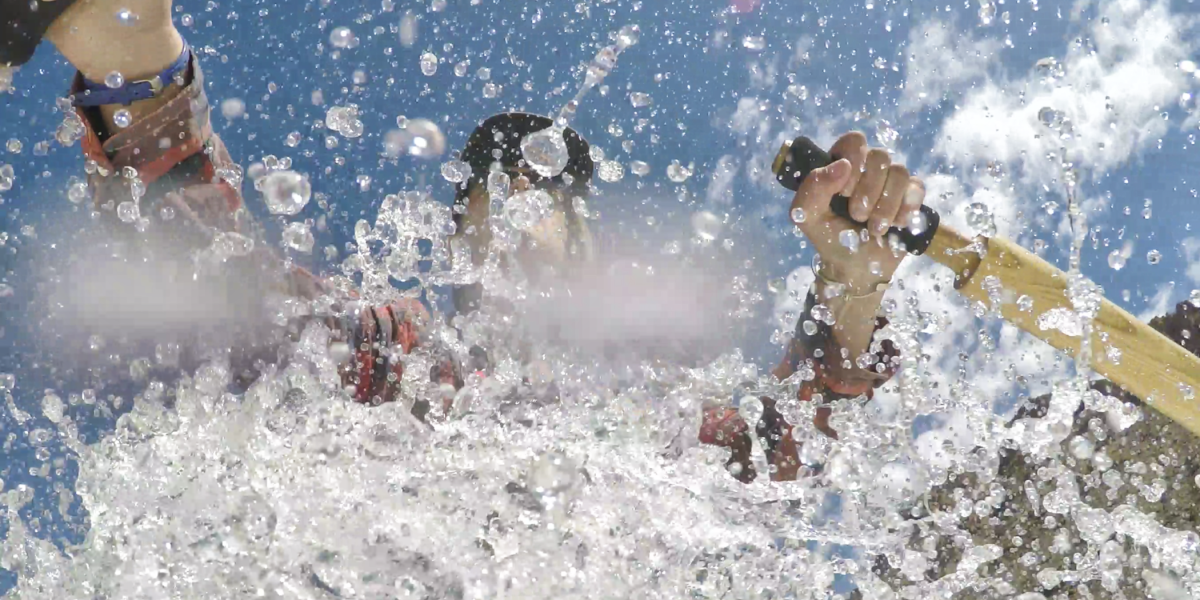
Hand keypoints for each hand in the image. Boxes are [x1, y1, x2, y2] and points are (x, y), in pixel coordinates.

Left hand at [789, 132, 925, 291]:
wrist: (856, 268)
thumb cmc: (830, 238)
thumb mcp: (807, 216)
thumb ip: (814, 187)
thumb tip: (842, 165)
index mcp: (841, 166)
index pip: (854, 141)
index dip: (853, 161)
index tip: (843, 192)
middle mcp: (868, 168)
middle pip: (880, 156)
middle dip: (868, 190)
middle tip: (857, 216)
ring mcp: (891, 181)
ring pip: (900, 172)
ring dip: (885, 205)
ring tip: (875, 228)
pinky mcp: (910, 196)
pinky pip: (916, 188)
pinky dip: (904, 210)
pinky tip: (894, 226)